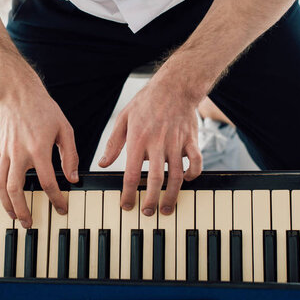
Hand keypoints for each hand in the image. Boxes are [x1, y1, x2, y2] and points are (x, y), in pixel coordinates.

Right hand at [0, 79, 78, 226]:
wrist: (20, 93)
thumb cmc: (44, 109)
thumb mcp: (65, 130)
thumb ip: (70, 156)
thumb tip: (73, 178)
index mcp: (39, 150)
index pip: (48, 182)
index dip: (56, 199)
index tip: (62, 209)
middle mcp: (19, 153)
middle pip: (16, 189)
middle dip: (22, 210)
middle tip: (29, 223)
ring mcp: (5, 151)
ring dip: (5, 201)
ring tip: (13, 214)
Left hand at [99, 75, 201, 214]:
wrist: (175, 85)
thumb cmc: (146, 102)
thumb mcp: (123, 119)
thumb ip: (113, 143)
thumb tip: (103, 164)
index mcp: (138, 140)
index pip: (131, 174)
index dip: (128, 193)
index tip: (126, 206)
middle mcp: (158, 143)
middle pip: (155, 180)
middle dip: (151, 201)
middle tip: (148, 213)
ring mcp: (177, 143)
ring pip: (176, 176)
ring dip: (172, 195)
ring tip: (167, 208)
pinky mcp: (191, 140)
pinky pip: (196, 162)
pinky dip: (193, 174)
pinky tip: (187, 181)